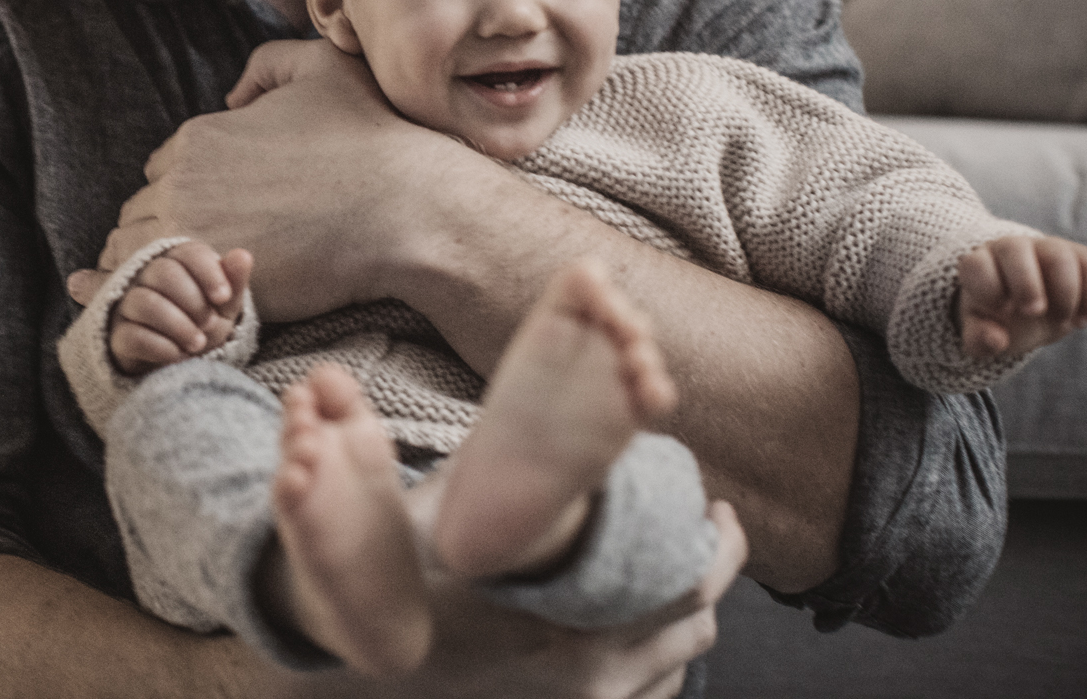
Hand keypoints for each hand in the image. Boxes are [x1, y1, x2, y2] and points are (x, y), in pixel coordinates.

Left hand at [92, 41, 479, 322]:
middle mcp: (182, 181)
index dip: (191, 192)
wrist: (409, 209)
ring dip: (165, 267)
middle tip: (217, 250)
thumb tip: (234, 97)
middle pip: (145, 212)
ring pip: (141, 255)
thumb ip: (268, 64)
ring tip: (209, 280)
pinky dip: (174, 300)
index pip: (163, 171)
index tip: (225, 212)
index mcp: (200, 136)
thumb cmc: (374, 139)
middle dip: (172, 229)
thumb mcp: (323, 68)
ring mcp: (190, 234)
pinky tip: (207, 303)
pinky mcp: (209, 284)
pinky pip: (160, 296)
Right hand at [107, 242, 252, 375]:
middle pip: (163, 273)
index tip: (223, 297)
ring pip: (144, 301)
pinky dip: (160, 346)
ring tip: (197, 344)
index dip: (208, 272)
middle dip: (192, 301)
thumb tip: (243, 255)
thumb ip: (233, 282)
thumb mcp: (224, 308)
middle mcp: (147, 277)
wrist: (180, 365)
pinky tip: (178, 356)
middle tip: (209, 325)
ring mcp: (129, 306)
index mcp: (177, 263)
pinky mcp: (118, 336)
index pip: (189, 253)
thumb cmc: (203, 327)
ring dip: (177, 325)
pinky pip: (132, 335)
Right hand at [244, 499, 744, 698]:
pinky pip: (644, 698)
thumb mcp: (445, 520)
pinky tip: (641, 631)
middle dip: (709, 574)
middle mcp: (593, 680)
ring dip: (683, 620)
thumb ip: (499, 472)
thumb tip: (551, 416)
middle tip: (705, 532)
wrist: (368, 670)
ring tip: (674, 575)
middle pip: (694, 630)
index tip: (717, 508)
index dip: (718, 546)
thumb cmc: (400, 589)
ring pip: (675, 670)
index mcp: (574, 624)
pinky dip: (657, 662)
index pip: (688, 588)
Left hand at [957, 234, 1086, 356]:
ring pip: (1059, 255)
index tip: (1003, 312)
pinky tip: (1081, 320)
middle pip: (1015, 248)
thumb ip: (979, 338)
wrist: (1030, 313)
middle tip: (1033, 313)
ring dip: (1064, 294)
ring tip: (1061, 321)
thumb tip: (995, 340)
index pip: (976, 264)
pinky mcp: (1080, 257)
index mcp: (979, 264)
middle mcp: (1011, 249)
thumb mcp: (982, 334)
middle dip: (1026, 284)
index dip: (989, 289)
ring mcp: (1046, 248)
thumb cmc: (1000, 321)